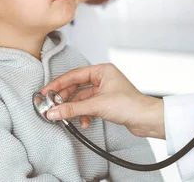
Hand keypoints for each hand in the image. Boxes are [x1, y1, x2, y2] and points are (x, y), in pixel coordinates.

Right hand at [41, 63, 164, 138]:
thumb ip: (72, 109)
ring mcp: (105, 91)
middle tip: (52, 106)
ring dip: (74, 109)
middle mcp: (103, 78)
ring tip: (66, 116)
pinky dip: (84, 114)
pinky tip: (83, 122)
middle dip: (65, 99)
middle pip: (76, 87)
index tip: (46, 92)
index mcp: (102, 71)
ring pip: (82, 99)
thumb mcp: (96, 106)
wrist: (147, 120)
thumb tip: (54, 111)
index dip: (58, 84)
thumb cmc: (130, 105)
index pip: (74, 75)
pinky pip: (89, 107)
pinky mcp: (107, 103)